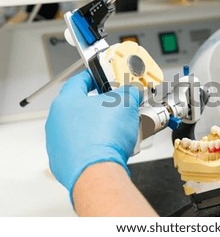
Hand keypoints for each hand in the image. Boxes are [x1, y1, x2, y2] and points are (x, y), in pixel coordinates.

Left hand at [45, 70, 141, 196]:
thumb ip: (129, 92)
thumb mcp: (125, 104)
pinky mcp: (65, 162)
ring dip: (100, 129)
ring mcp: (59, 144)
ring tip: (120, 132)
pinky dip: (97, 147)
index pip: (78, 81)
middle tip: (118, 108)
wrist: (97, 172)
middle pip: (82, 107)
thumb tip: (132, 92)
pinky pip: (83, 149)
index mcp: (66, 102)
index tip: (102, 79)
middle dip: (102, 107)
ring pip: (83, 130)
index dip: (93, 78)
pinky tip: (111, 148)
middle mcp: (57, 122)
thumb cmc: (103, 138)